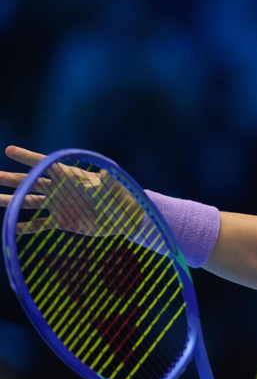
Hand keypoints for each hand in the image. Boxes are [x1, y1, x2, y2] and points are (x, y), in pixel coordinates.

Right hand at [0, 145, 142, 235]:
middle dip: (11, 179)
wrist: (123, 216)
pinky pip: (39, 224)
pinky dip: (26, 226)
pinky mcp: (62, 221)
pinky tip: (11, 227)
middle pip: (30, 182)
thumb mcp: (112, 187)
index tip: (10, 150)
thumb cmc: (119, 196)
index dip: (28, 157)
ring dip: (13, 201)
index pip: (45, 164)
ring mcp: (59, 205)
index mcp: (69, 176)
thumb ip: (107, 181)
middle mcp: (60, 189)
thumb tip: (109, 173)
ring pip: (30, 201)